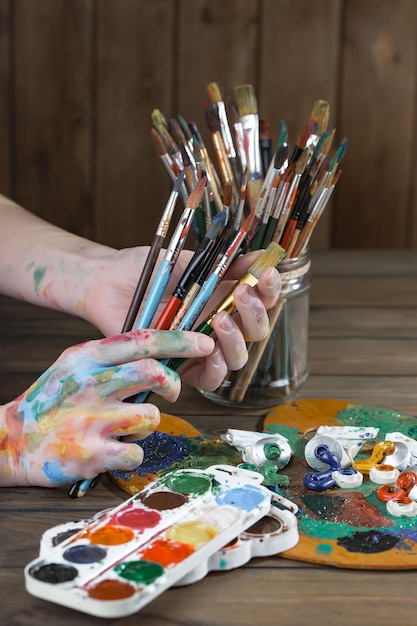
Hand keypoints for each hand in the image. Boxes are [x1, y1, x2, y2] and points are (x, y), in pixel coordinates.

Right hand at [0, 329, 214, 486]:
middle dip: (172, 384)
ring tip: (126, 428)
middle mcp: (90, 384)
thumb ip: (111, 356)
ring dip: (147, 424)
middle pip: (153, 374)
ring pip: (150, 417)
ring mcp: (91, 420)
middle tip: (172, 393)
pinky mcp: (93, 454)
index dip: (180, 340)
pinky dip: (133, 453)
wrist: (12, 441)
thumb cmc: (52, 402)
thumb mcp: (74, 364)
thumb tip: (161, 352)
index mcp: (87, 357)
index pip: (143, 340)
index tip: (205, 344)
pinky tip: (114, 449)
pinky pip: (137, 453)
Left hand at [83, 248, 281, 390]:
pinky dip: (215, 367)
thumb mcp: (191, 261)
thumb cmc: (148, 270)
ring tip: (219, 318)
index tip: (268, 274)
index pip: (262, 300)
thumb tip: (262, 256)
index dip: (271, 290)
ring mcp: (201, 347)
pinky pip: (210, 379)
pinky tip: (209, 349)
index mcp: (225, 297)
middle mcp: (218, 324)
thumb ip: (226, 263)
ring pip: (238, 358)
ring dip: (237, 339)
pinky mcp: (181, 365)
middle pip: (256, 331)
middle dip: (256, 313)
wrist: (109, 282)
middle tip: (242, 292)